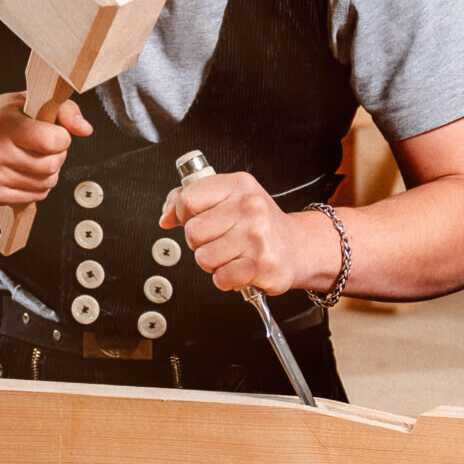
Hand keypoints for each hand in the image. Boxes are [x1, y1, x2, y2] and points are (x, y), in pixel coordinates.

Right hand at [0, 91, 90, 205]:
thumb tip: (86, 129)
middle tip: (46, 146)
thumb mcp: (31, 101)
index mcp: (2, 124)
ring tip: (34, 156)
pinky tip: (25, 170)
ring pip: (46, 184)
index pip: (50, 141)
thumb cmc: (3, 116)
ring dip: (49, 172)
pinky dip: (38, 185)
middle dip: (58, 155)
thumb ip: (64, 110)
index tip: (53, 131)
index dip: (61, 137)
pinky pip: (35, 197)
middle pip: (51, 166)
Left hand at [160, 168, 310, 295]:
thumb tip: (166, 215)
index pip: (189, 198)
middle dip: (200, 242)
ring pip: (203, 257)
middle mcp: (249, 207)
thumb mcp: (228, 198)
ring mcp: (256, 236)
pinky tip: (239, 267)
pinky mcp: (260, 263)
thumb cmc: (259, 223)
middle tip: (220, 239)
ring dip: (213, 262)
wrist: (297, 247)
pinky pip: (220, 278)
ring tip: (231, 254)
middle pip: (193, 231)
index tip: (193, 217)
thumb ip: (190, 200)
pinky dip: (225, 278)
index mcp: (238, 185)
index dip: (183, 213)